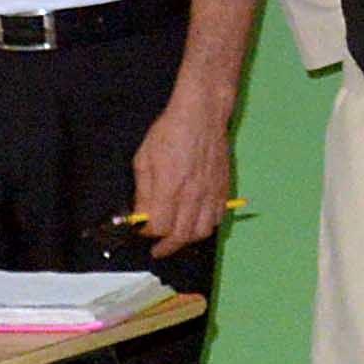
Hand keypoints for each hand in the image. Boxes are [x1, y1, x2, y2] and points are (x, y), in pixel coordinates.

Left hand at [121, 96, 234, 253]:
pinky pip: (217, 219)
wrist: (202, 115)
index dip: (146, 233)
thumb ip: (142, 192)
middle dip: (165, 246)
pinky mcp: (223, 189)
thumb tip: (140, 215)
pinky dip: (205, 227)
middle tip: (157, 248)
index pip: (158, 227)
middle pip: (180, 236)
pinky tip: (195, 222)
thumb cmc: (168, 132)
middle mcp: (192, 196)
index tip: (141, 229)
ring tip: (177, 237)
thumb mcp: (143, 159)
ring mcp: (211, 194)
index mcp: (169, 188)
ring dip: (187, 239)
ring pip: (201, 232)